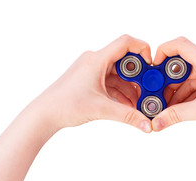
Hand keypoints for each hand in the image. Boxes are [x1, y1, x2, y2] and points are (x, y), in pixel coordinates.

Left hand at [32, 35, 151, 132]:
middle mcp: (94, 61)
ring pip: (118, 74)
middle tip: (148, 89)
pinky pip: (111, 82)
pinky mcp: (90, 80)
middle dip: (138, 76)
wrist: (44, 114)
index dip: (142, 50)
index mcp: (96, 60)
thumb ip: (128, 116)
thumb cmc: (65, 105)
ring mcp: (92, 70)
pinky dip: (120, 92)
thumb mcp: (102, 109)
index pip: (125, 43)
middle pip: (124, 61)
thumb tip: (147, 124)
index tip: (151, 66)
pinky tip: (127, 106)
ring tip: (139, 104)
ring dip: (130, 88)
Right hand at [152, 37, 195, 135]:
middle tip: (157, 93)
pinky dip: (188, 95)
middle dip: (168, 80)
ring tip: (168, 107)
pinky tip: (180, 108)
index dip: (164, 51)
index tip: (154, 65)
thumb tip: (157, 122)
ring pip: (190, 78)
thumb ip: (175, 115)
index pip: (182, 46)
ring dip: (177, 91)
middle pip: (183, 66)